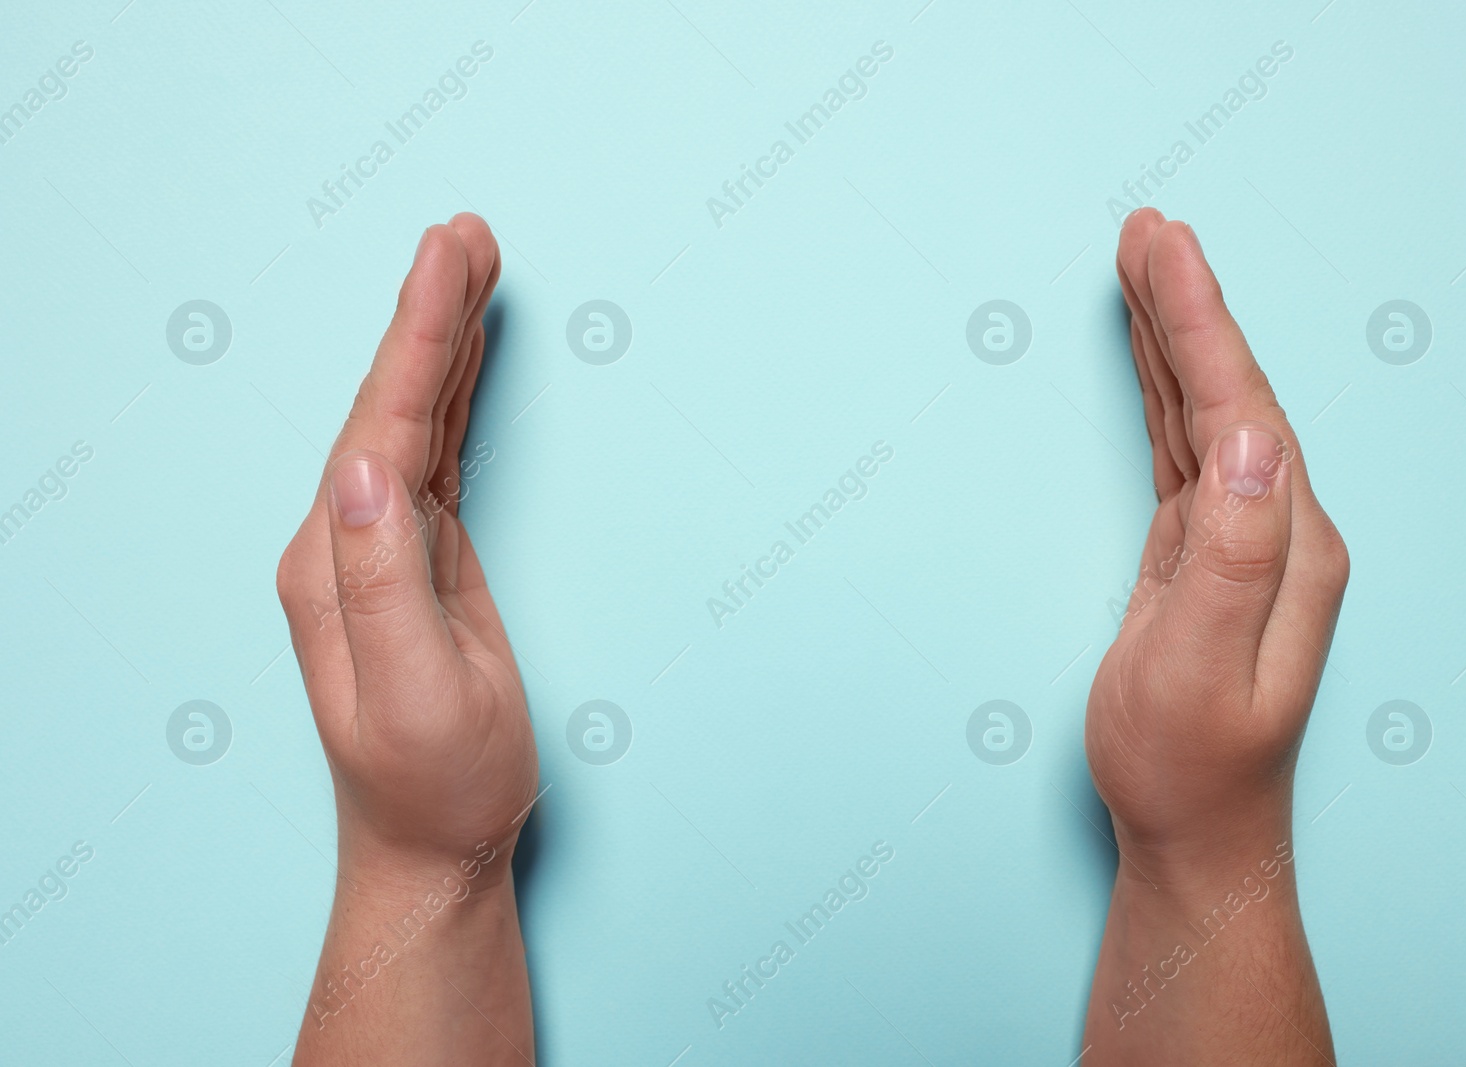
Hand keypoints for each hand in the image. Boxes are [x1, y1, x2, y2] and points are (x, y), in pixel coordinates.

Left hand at [275, 214, 536, 878]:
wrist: (435, 843)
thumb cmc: (438, 781)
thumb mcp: (416, 693)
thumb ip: (382, 581)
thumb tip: (362, 469)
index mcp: (336, 565)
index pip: (379, 426)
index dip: (418, 337)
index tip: (449, 257)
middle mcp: (345, 544)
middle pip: (389, 403)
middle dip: (428, 313)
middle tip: (465, 233)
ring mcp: (379, 550)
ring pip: (411, 420)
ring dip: (441, 341)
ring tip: (470, 266)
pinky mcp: (419, 560)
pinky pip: (434, 455)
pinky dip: (452, 396)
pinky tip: (466, 360)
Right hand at [1085, 209, 1347, 870]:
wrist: (1195, 835)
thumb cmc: (1189, 767)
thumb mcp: (1199, 669)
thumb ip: (1229, 553)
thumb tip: (1247, 440)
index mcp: (1287, 548)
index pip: (1244, 409)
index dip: (1199, 323)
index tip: (1162, 249)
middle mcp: (1276, 531)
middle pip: (1231, 391)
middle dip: (1187, 305)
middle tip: (1147, 229)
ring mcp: (1242, 540)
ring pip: (1206, 412)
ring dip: (1173, 336)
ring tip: (1143, 263)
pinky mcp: (1202, 553)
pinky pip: (1183, 449)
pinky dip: (1162, 391)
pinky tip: (1148, 358)